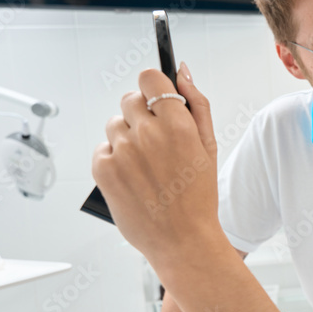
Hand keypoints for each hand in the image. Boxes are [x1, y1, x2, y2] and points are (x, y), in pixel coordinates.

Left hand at [91, 63, 224, 268]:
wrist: (183, 239)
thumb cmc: (199, 195)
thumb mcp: (209, 147)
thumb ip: (197, 104)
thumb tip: (182, 71)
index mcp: (178, 124)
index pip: (150, 78)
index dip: (153, 88)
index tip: (156, 101)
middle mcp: (148, 133)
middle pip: (129, 99)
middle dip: (141, 115)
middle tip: (155, 144)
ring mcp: (123, 151)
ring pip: (115, 124)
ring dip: (127, 138)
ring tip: (145, 166)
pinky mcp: (104, 168)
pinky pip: (103, 148)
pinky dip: (114, 159)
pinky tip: (133, 177)